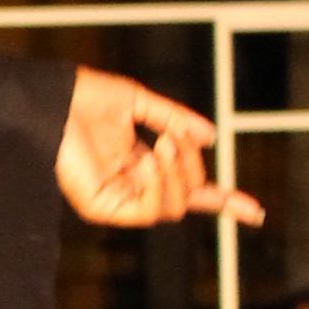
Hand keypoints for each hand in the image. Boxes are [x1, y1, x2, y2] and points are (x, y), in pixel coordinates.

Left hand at [56, 69, 263, 231]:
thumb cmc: (86, 97)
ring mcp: (117, 201)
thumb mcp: (141, 103)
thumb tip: (210, 137)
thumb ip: (176, 119)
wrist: (53, 100)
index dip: (223, 201)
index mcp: (142, 165)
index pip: (189, 191)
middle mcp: (132, 186)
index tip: (255, 212)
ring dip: (177, 175)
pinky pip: (147, 211)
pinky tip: (146, 161)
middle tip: (178, 137)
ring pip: (173, 208)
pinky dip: (157, 186)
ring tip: (164, 143)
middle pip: (187, 197)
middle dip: (193, 168)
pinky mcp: (102, 208)